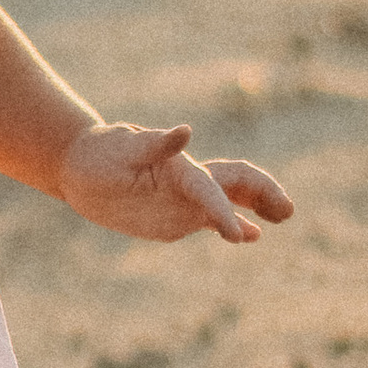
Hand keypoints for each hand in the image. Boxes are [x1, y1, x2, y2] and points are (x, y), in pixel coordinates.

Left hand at [57, 121, 292, 246]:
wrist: (80, 166)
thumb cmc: (99, 153)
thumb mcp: (121, 149)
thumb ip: (155, 144)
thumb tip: (186, 131)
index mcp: (178, 167)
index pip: (210, 188)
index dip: (224, 211)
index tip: (236, 235)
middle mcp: (189, 181)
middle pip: (237, 183)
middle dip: (263, 194)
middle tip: (286, 212)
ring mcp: (186, 198)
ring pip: (232, 199)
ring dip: (258, 206)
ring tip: (283, 215)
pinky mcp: (178, 214)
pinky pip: (212, 218)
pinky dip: (233, 224)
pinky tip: (252, 236)